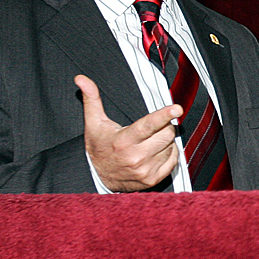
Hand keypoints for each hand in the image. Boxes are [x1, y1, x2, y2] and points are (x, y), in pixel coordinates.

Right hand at [76, 74, 181, 191]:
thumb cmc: (99, 147)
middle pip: (167, 133)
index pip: (147, 125)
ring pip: (171, 146)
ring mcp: (145, 170)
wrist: (97, 177)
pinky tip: (154, 153)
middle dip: (164, 126)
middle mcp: (136, 157)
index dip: (163, 115)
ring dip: (165, 141)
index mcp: (124, 140)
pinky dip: (169, 154)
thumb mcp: (94, 123)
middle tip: (152, 128)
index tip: (177, 108)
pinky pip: (174, 160)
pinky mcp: (153, 179)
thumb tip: (81, 79)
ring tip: (148, 143)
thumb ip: (92, 99)